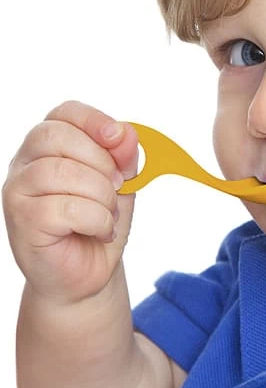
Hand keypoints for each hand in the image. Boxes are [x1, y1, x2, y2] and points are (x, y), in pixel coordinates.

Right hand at [2, 100, 138, 304]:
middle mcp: (26, 163)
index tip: (118, 137)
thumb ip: (123, 156)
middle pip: (58, 137)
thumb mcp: (120, 183)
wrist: (87, 274)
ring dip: (102, 196)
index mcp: (49, 145)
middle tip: (117, 187)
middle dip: (101, 161)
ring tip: (108, 214)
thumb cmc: (98, 222)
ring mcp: (18, 191)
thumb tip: (124, 132)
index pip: (64, 113)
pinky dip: (96, 220)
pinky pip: (64, 208)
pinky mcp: (21, 221)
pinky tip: (100, 230)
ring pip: (63, 173)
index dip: (94, 119)